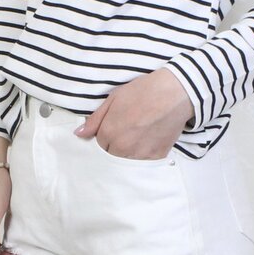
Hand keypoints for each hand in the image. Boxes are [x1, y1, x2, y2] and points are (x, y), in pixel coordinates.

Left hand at [73, 68, 194, 158]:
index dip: (106, 136)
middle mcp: (121, 148)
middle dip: (115, 146)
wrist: (174, 93)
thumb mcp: (114, 98)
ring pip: (126, 161)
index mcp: (108, 133)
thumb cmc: (144, 91)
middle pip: (111, 156)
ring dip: (128, 153)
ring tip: (139, 135)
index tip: (114, 128)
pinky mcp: (155, 157)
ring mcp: (139, 155)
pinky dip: (143, 155)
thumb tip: (79, 134)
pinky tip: (148, 140)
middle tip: (128, 130)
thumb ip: (95, 119)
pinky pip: (143, 163)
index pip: (98, 145)